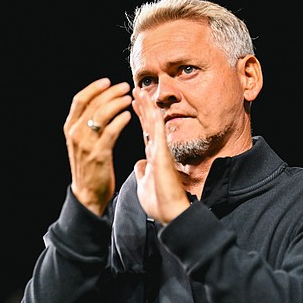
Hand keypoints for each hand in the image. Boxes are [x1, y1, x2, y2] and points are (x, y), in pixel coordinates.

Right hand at [64, 78, 132, 214]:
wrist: (87, 194)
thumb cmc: (88, 166)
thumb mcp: (81, 142)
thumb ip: (86, 124)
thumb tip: (99, 104)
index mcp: (70, 128)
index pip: (80, 100)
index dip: (94, 88)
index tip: (108, 81)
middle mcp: (75, 134)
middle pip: (93, 104)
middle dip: (110, 92)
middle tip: (125, 87)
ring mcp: (86, 144)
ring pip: (102, 114)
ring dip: (117, 103)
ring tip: (129, 99)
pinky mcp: (98, 154)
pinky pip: (111, 132)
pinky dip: (120, 120)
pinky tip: (128, 116)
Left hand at [131, 87, 190, 224]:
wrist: (170, 213)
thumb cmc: (159, 202)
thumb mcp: (144, 183)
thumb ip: (142, 171)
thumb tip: (138, 164)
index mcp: (152, 156)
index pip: (145, 131)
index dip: (139, 116)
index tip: (132, 103)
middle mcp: (158, 151)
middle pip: (149, 123)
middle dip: (142, 106)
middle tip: (136, 89)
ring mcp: (161, 151)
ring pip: (154, 124)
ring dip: (147, 107)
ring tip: (140, 91)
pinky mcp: (163, 155)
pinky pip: (159, 133)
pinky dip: (154, 119)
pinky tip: (151, 106)